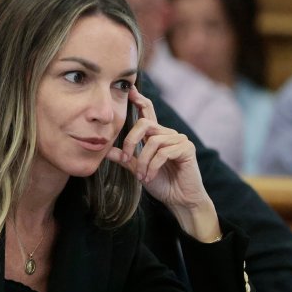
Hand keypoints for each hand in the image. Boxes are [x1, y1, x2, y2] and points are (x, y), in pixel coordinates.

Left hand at [106, 86, 219, 240]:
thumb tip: (105, 149)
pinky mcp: (186, 149)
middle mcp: (168, 134)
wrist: (180, 200)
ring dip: (143, 161)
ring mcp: (179, 140)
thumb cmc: (161, 183)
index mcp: (157, 136)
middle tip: (125, 158)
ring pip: (152, 141)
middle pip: (145, 124)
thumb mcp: (138, 169)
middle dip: (130, 140)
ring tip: (141, 176)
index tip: (130, 91)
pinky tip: (149, 177)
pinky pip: (163, 152)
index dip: (139, 101)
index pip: (148, 113)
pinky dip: (152, 166)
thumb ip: (124, 158)